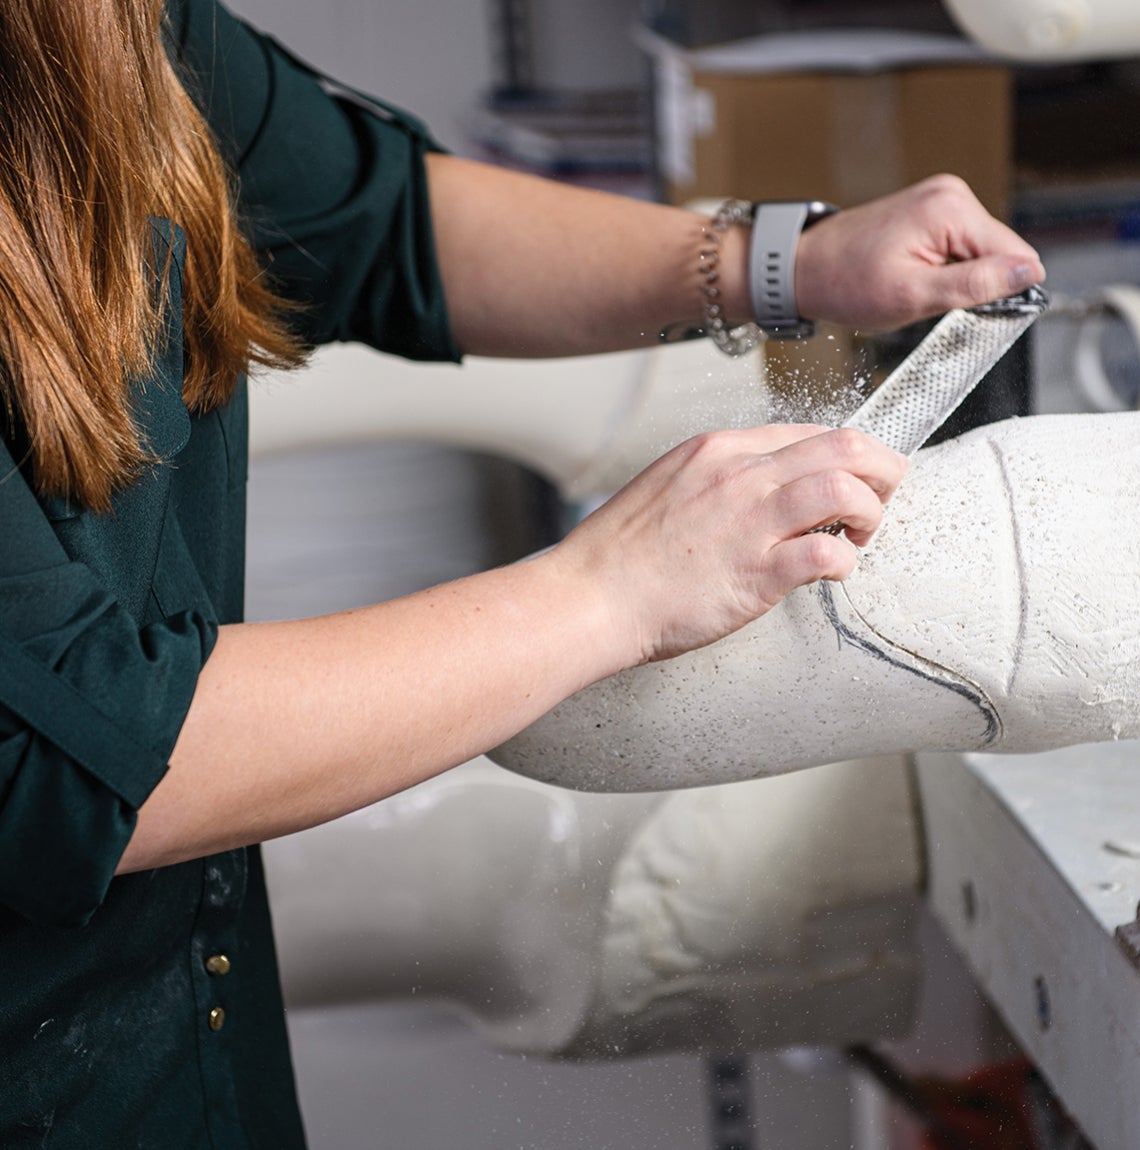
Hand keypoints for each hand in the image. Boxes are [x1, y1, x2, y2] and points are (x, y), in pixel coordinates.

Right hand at [550, 425, 907, 665]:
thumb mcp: (667, 488)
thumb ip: (716, 483)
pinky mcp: (757, 572)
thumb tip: (757, 494)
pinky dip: (845, 562)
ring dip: (872, 512)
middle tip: (883, 496)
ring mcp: (750, 521)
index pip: (807, 432)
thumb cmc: (619, 556)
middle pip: (844, 445)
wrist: (590, 597)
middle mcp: (740, 475)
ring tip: (861, 537)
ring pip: (846, 487)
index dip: (844, 454)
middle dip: (882, 469)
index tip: (852, 479)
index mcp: (717, 450)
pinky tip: (833, 574)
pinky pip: (828, 554)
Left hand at [794, 174, 1044, 330]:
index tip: (973, 312)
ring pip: (979, 254)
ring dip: (956, 280)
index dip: (1002, 291)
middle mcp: (951, 195)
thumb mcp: (913, 295)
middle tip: (929, 299)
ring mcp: (940, 200)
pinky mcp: (930, 212)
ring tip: (915, 286)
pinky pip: (958, 249)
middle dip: (973, 285)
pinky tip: (913, 276)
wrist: (804, 269)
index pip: (1014, 254)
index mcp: (951, 208)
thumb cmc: (845, 282)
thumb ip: (974, 285)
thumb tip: (1028, 274)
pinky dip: (943, 271)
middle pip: (999, 252)